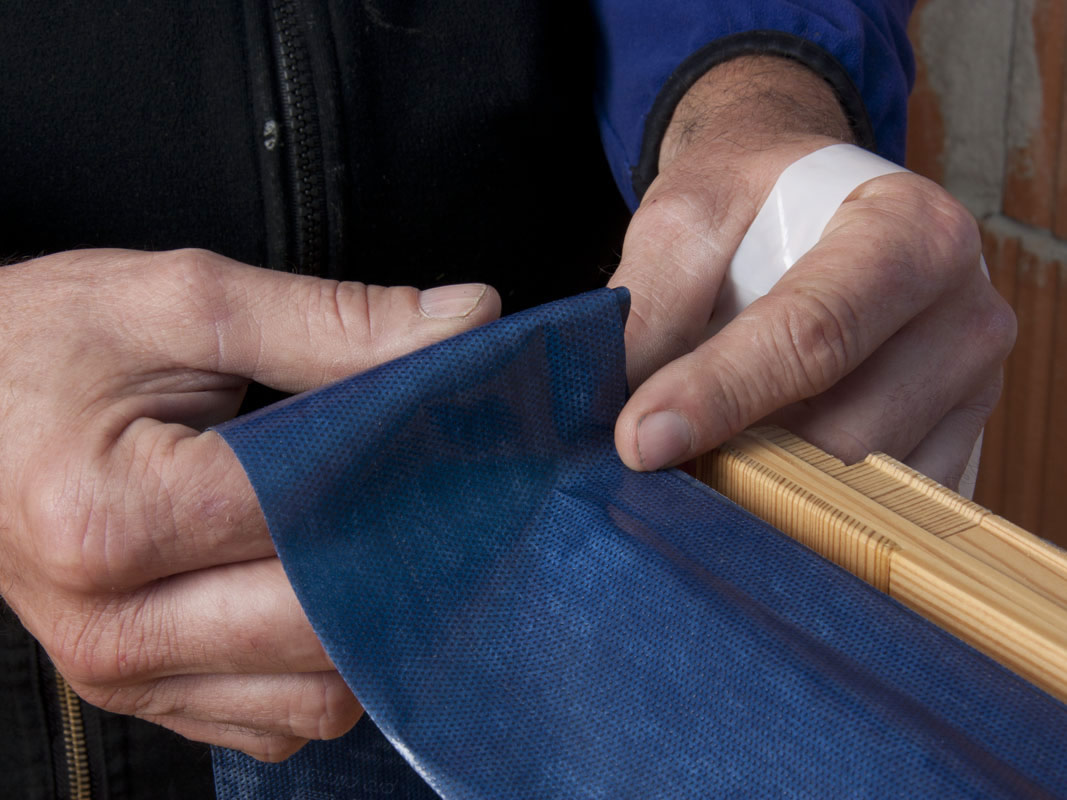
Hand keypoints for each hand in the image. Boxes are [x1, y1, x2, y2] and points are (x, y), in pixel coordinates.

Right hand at [0, 248, 498, 759]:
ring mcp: (125, 678)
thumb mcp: (183, 302)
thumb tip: (469, 322)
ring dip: (374, 627)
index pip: (315, 516)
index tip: (467, 434)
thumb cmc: (50, 344)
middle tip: (447, 490)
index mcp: (110, 518)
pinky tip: (331, 595)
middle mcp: (111, 625)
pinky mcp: (146, 698)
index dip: (410, 471)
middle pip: (324, 623)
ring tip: (391, 541)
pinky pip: (280, 721)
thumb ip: (334, 321)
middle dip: (406, 556)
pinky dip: (326, 669)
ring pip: (318, 697)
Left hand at [611, 56, 1014, 488]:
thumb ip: (652, 312)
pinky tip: (759, 477)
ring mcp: (972, 391)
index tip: (640, 441)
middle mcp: (965, 315)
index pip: (815, 335)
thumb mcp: (684, 224)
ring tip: (709, 455)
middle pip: (843, 432)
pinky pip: (878, 514)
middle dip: (739, 457)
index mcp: (911, 234)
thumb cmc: (748, 205)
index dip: (719, 395)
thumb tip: (632, 427)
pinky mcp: (957, 446)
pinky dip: (808, 511)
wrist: (803, 202)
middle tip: (660, 461)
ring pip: (861, 489)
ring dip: (769, 490)